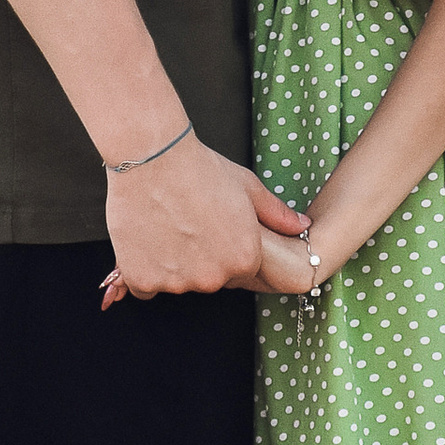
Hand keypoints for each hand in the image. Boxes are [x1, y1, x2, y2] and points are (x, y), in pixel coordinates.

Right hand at [101, 145, 313, 304]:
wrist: (152, 158)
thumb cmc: (201, 169)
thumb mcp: (248, 187)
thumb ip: (276, 214)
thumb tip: (302, 227)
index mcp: (244, 258)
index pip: (239, 267)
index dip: (225, 245)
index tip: (210, 224)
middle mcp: (213, 277)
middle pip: (208, 277)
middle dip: (199, 258)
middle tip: (186, 222)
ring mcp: (177, 281)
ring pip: (176, 283)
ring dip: (170, 264)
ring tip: (163, 224)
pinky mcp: (142, 279)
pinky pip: (146, 286)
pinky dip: (143, 269)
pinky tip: (145, 239)